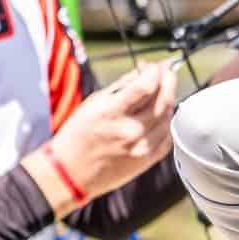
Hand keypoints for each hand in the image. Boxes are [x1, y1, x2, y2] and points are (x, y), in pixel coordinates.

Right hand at [25, 61, 178, 213]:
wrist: (69, 173)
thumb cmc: (77, 136)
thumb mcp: (94, 103)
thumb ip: (122, 85)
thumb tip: (143, 70)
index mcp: (111, 113)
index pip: (146, 86)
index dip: (155, 71)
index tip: (154, 66)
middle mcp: (129, 131)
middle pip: (163, 100)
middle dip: (168, 80)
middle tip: (167, 72)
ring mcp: (141, 148)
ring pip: (168, 118)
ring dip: (169, 100)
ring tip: (162, 92)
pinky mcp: (147, 161)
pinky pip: (167, 137)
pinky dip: (166, 123)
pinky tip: (160, 115)